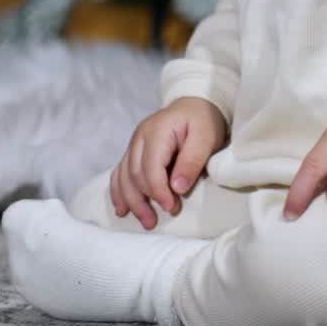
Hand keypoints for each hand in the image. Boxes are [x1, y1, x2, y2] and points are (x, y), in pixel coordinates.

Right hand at [110, 96, 227, 229]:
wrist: (197, 105)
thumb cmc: (204, 120)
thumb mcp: (206, 137)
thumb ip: (192, 160)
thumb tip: (177, 188)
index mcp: (157, 130)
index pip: (150, 167)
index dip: (158, 191)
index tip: (172, 207)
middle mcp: (140, 136)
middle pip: (134, 174)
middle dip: (144, 200)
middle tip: (157, 220)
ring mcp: (135, 143)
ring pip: (124, 176)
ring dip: (131, 201)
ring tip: (145, 221)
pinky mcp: (134, 150)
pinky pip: (120, 172)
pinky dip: (119, 191)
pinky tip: (122, 208)